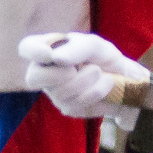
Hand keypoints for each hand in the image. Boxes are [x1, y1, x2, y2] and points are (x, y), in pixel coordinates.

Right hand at [16, 32, 148, 127]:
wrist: (126, 81)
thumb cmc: (105, 58)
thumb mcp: (96, 45)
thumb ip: (77, 47)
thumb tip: (55, 58)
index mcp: (50, 50)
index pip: (27, 47)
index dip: (33, 51)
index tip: (49, 54)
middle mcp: (47, 71)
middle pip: (33, 77)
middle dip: (56, 75)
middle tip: (73, 70)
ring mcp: (55, 92)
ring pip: (59, 92)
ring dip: (84, 81)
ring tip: (99, 73)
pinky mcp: (68, 107)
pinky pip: (75, 103)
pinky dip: (94, 92)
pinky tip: (105, 85)